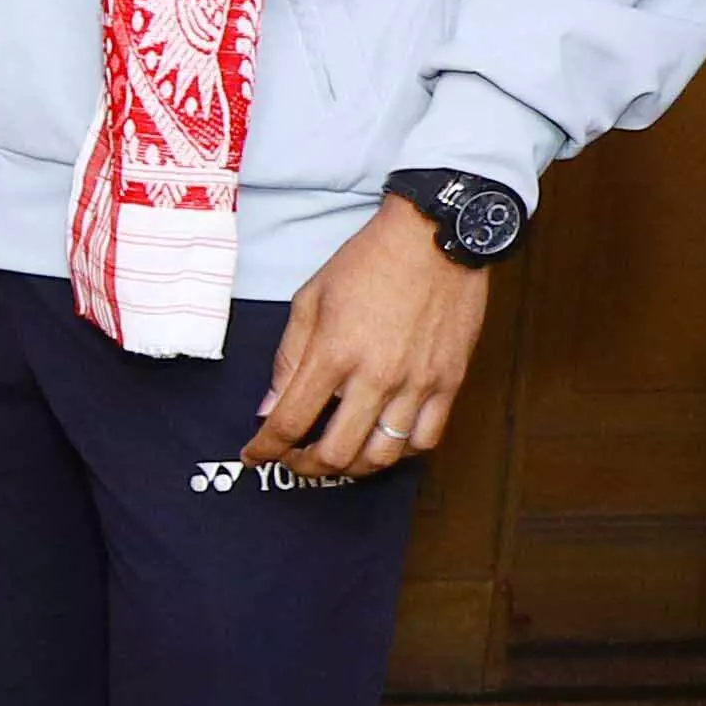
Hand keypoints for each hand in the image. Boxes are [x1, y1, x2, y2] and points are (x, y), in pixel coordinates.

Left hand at [235, 196, 493, 479]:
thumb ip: (287, 359)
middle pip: (336, 453)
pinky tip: (382, 441)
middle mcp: (376, 376)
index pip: (288, 421)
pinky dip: (398, 452)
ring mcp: (418, 384)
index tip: (255, 455)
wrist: (435, 237)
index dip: (265, 449)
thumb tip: (268, 408)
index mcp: (333, 353)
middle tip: (294, 460)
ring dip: (351, 468)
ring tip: (336, 457)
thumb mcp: (309, 301)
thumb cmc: (367, 263)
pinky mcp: (450, 382)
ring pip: (382, 457)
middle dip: (305, 467)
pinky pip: (425, 439)